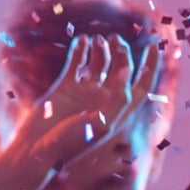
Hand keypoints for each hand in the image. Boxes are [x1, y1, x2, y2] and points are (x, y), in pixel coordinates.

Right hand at [6, 34, 164, 170]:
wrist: (37, 149)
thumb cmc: (70, 143)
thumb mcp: (101, 125)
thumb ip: (118, 98)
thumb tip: (126, 71)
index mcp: (118, 109)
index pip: (141, 84)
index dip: (149, 65)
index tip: (153, 46)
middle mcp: (103, 98)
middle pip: (120, 68)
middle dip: (121, 52)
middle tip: (116, 39)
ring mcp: (84, 91)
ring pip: (98, 63)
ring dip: (101, 48)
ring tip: (99, 39)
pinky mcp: (64, 86)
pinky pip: (75, 63)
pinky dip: (79, 50)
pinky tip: (82, 40)